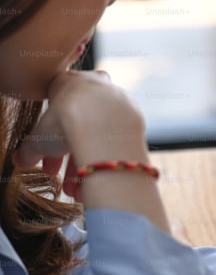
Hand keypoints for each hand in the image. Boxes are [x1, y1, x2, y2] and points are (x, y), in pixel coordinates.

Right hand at [13, 70, 146, 198]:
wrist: (103, 120)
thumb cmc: (67, 121)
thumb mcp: (41, 138)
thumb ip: (30, 150)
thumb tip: (20, 161)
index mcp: (69, 82)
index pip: (55, 115)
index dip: (51, 146)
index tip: (49, 166)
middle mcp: (96, 87)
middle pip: (79, 129)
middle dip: (70, 161)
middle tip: (64, 183)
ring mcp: (118, 100)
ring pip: (99, 137)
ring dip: (88, 166)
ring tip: (80, 192)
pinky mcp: (135, 116)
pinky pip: (117, 141)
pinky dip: (107, 160)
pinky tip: (99, 180)